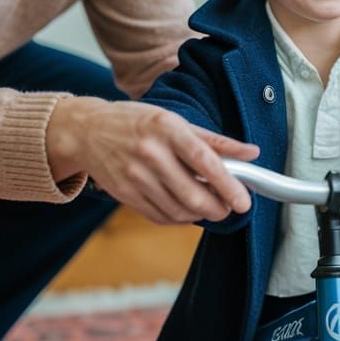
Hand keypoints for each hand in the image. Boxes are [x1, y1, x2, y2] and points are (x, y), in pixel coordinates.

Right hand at [47, 96, 259, 223]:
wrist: (87, 132)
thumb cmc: (135, 122)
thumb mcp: (175, 121)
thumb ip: (215, 141)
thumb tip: (253, 153)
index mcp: (166, 129)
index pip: (205, 162)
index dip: (229, 185)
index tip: (244, 201)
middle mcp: (150, 153)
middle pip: (193, 194)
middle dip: (217, 208)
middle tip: (228, 208)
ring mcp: (135, 176)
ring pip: (178, 210)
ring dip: (200, 215)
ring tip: (208, 207)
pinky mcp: (125, 194)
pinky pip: (160, 216)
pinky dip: (179, 219)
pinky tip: (186, 210)